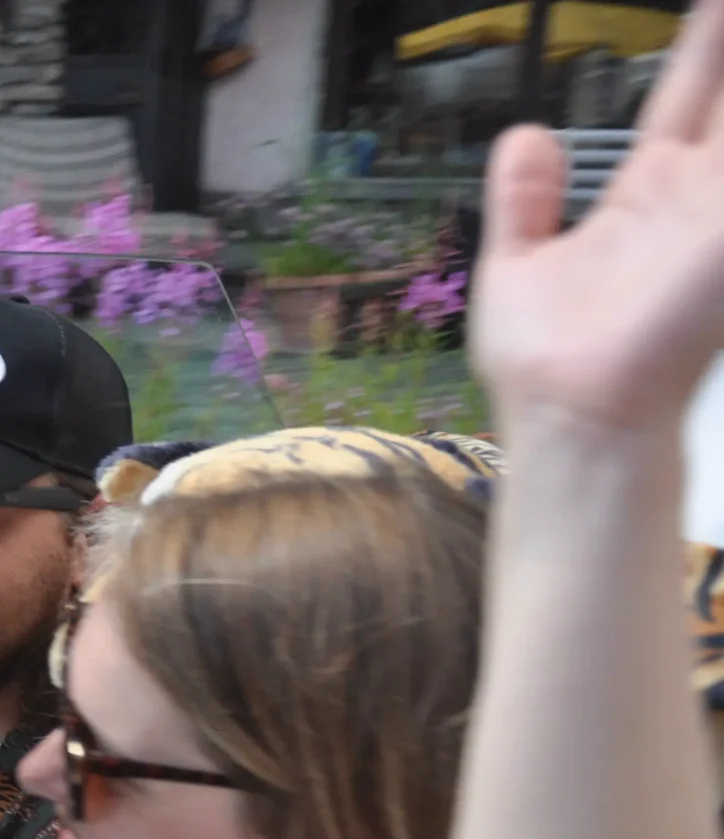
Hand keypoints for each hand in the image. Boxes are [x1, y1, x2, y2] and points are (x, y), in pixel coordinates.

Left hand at [468, 0, 723, 429]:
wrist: (569, 415)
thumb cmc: (546, 362)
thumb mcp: (517, 261)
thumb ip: (525, 199)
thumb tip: (525, 136)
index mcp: (646, 194)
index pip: (687, 99)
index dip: (703, 48)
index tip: (710, 5)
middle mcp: (694, 195)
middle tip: (721, 1)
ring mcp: (717, 212)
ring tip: (722, 11)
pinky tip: (723, 118)